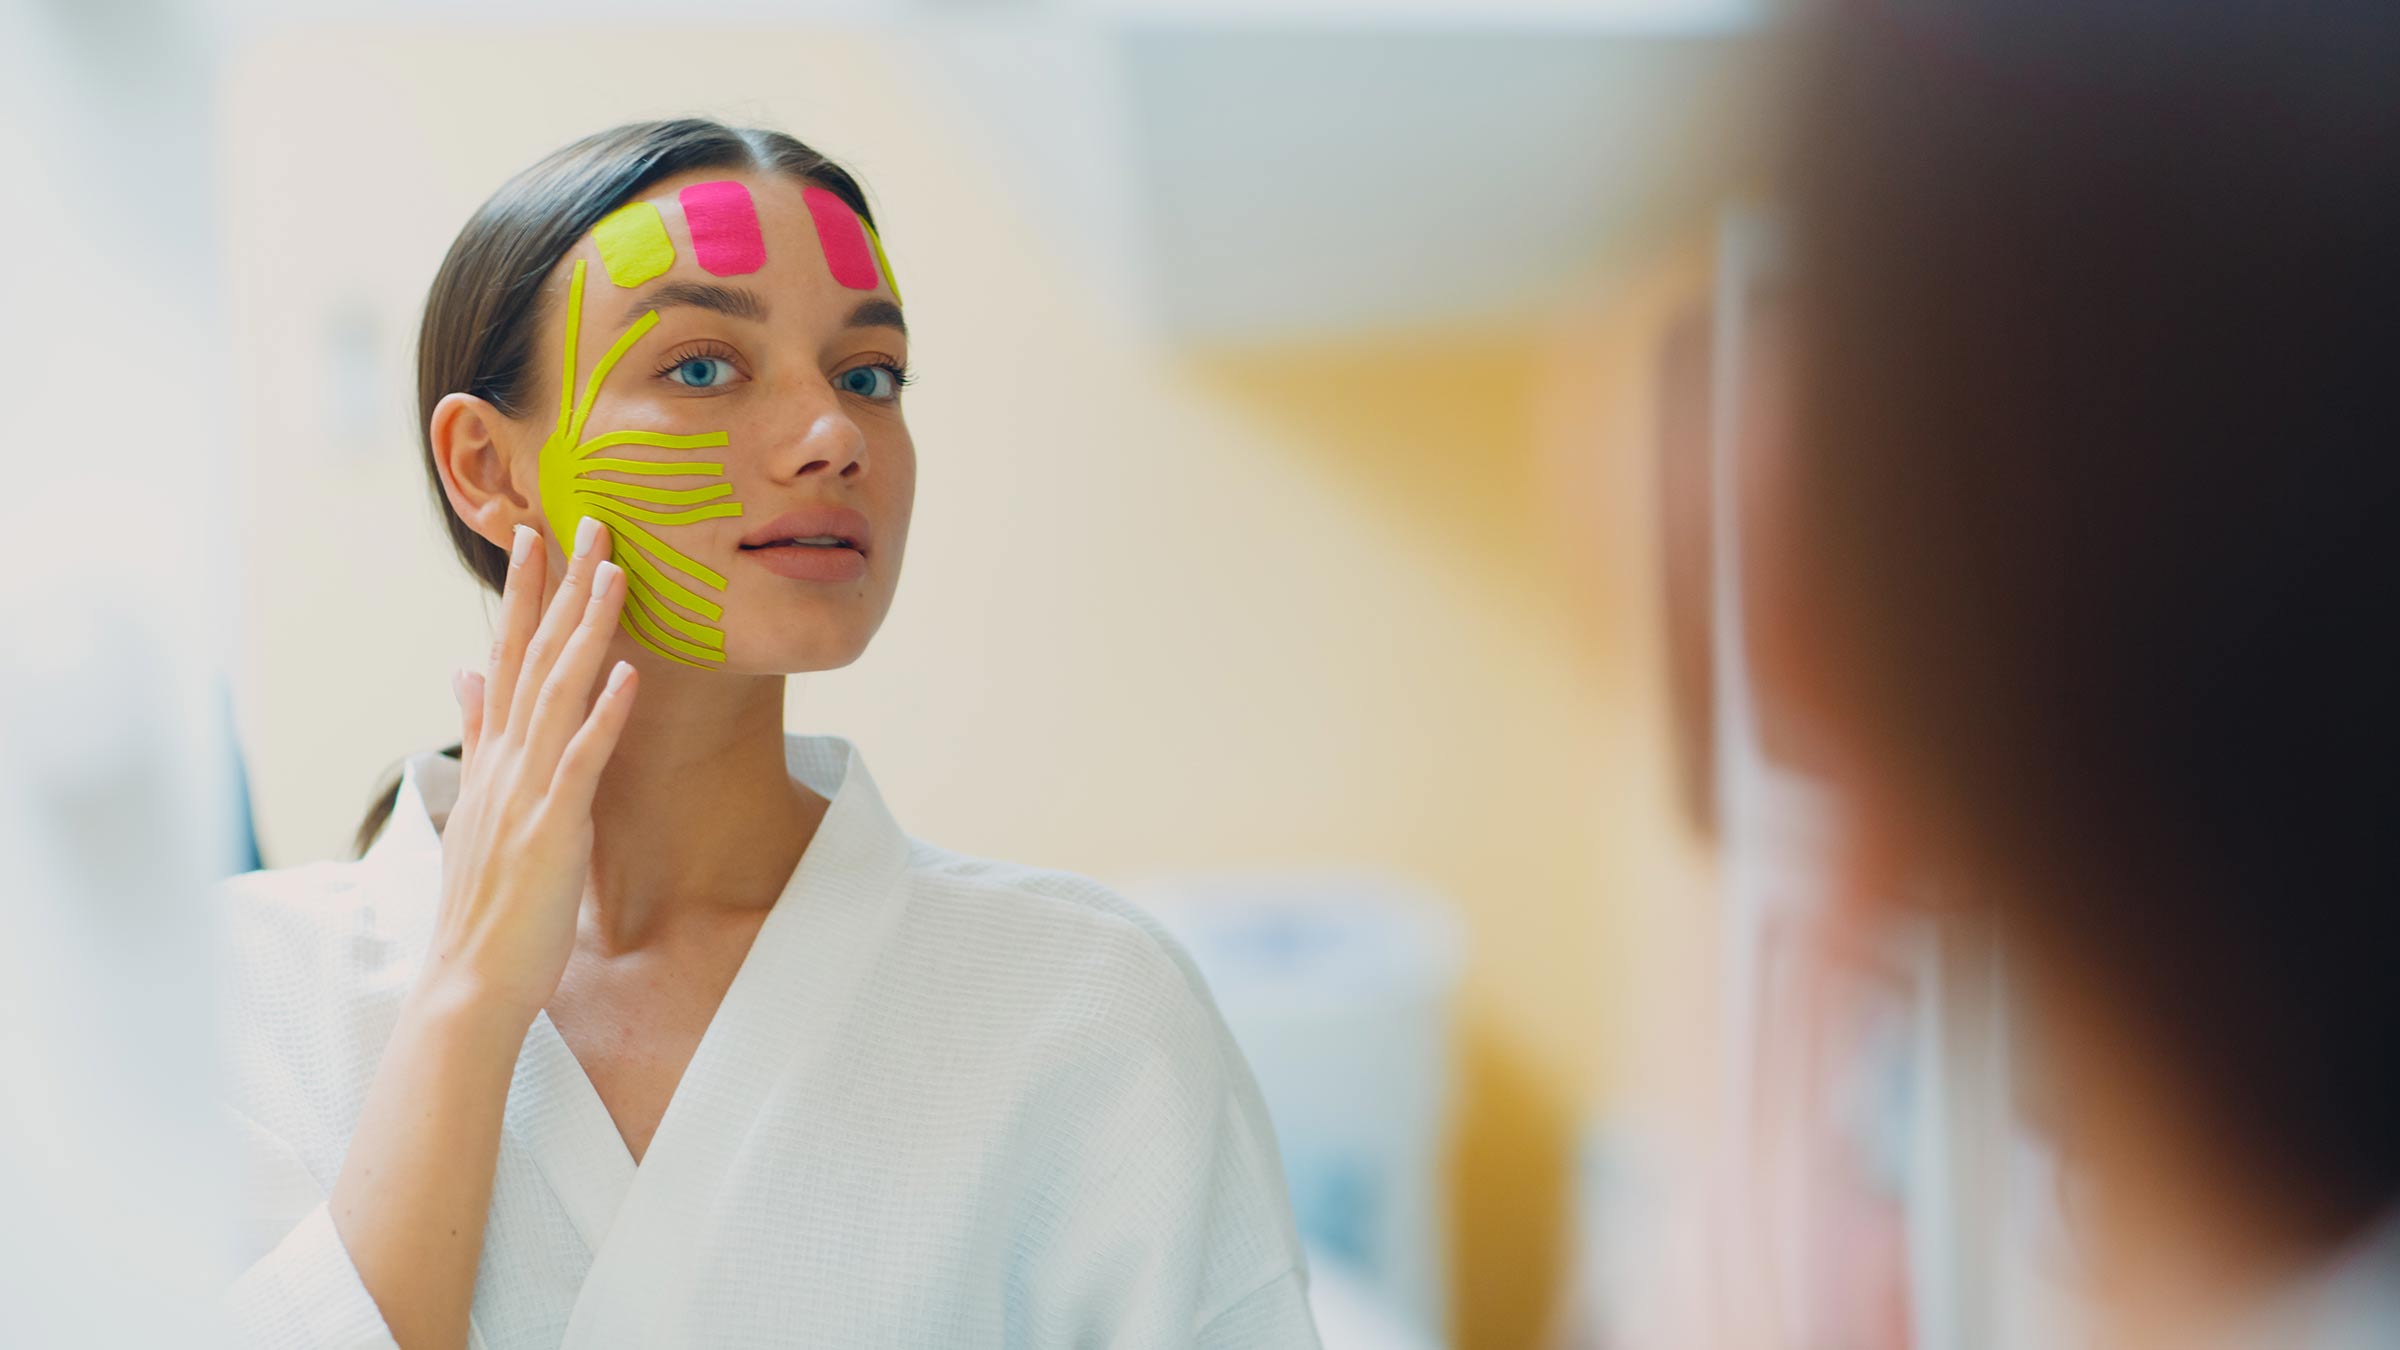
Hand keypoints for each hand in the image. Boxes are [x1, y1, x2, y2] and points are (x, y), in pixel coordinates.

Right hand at [424, 517, 635, 1022]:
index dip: (523, 595)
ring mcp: (526, 791)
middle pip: (533, 657)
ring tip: (613, 574)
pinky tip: (627, 673)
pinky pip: (582, 761)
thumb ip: (476, 734)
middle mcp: (505, 761)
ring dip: (586, 630)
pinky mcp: (551, 827)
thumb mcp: (477, 804)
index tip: (538, 536)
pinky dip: (603, 714)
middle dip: (558, 588)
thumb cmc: (485, 902)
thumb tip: (465, 672)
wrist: (469, 981)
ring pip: (558, 693)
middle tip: (586, 522)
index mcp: (493, 756)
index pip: (508, 657)